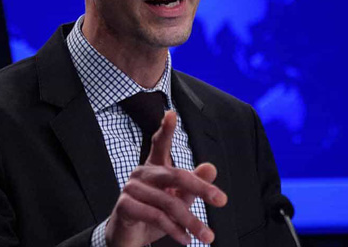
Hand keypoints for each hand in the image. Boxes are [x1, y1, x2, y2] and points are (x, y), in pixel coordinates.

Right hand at [105, 110, 227, 245]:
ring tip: (208, 236)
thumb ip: (194, 184)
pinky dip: (175, 230)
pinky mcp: (125, 205)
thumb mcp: (179, 199)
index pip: (159, 144)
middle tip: (222, 200)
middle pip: (175, 175)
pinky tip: (186, 239)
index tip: (171, 113)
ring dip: (192, 221)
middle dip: (201, 188)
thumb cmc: (154, 214)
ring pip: (169, 202)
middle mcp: (141, 172)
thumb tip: (211, 168)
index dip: (165, 129)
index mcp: (155, 166)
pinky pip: (156, 216)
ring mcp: (131, 188)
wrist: (127, 238)